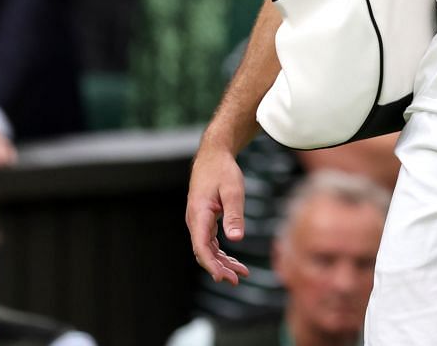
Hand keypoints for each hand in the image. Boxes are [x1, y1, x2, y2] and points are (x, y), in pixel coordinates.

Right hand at [187, 139, 251, 283]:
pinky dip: (222, 253)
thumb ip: (234, 214)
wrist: (213, 156)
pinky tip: (234, 261)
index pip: (201, 246)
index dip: (211, 264)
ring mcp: (198, 222)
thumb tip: (236, 239)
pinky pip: (210, 242)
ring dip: (222, 263)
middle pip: (203, 252)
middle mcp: (195, 221)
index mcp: (199, 214)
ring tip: (241, 274)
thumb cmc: (223, 171)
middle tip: (237, 280)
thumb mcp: (233, 190)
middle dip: (219, 268)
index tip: (222, 277)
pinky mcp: (204, 221)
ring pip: (207, 249)